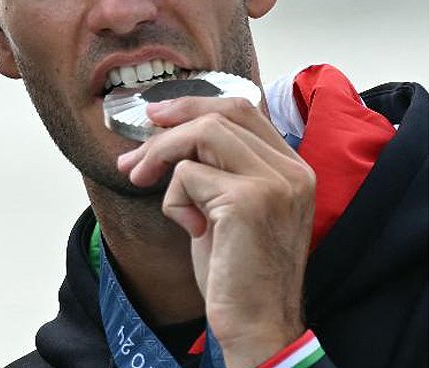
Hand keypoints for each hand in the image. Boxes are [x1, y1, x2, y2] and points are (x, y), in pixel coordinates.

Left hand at [116, 96, 313, 367]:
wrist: (256, 324)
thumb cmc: (237, 271)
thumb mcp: (229, 208)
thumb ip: (217, 168)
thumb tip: (163, 133)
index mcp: (293, 169)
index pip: (244, 110)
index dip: (195, 105)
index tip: (156, 116)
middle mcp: (292, 171)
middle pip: (222, 114)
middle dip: (170, 125)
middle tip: (135, 148)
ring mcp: (274, 182)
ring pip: (202, 133)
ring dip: (160, 154)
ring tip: (140, 179)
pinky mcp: (249, 200)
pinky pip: (187, 174)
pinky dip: (172, 199)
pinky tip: (190, 229)